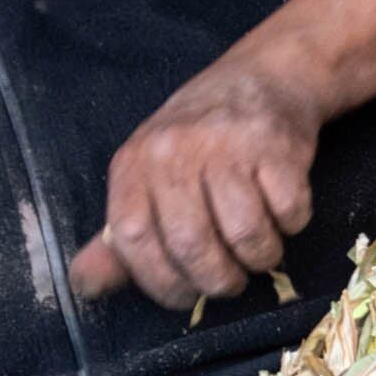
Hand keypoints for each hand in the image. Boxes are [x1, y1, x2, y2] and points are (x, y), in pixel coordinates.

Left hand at [71, 57, 322, 306]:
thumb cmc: (199, 144)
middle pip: (191, 244)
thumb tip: (84, 285)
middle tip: (230, 283)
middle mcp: (173, 149)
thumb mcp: (148, 181)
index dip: (160, 281)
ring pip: (245, 234)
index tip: (184, 295)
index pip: (133, 238)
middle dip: (217, 281)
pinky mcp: (275, 144)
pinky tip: (282, 212)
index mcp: (133, 164)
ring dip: (261, 258)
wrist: (259, 80)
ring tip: (260, 251)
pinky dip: (291, 225)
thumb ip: (122, 239)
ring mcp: (226, 144)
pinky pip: (288, 211)